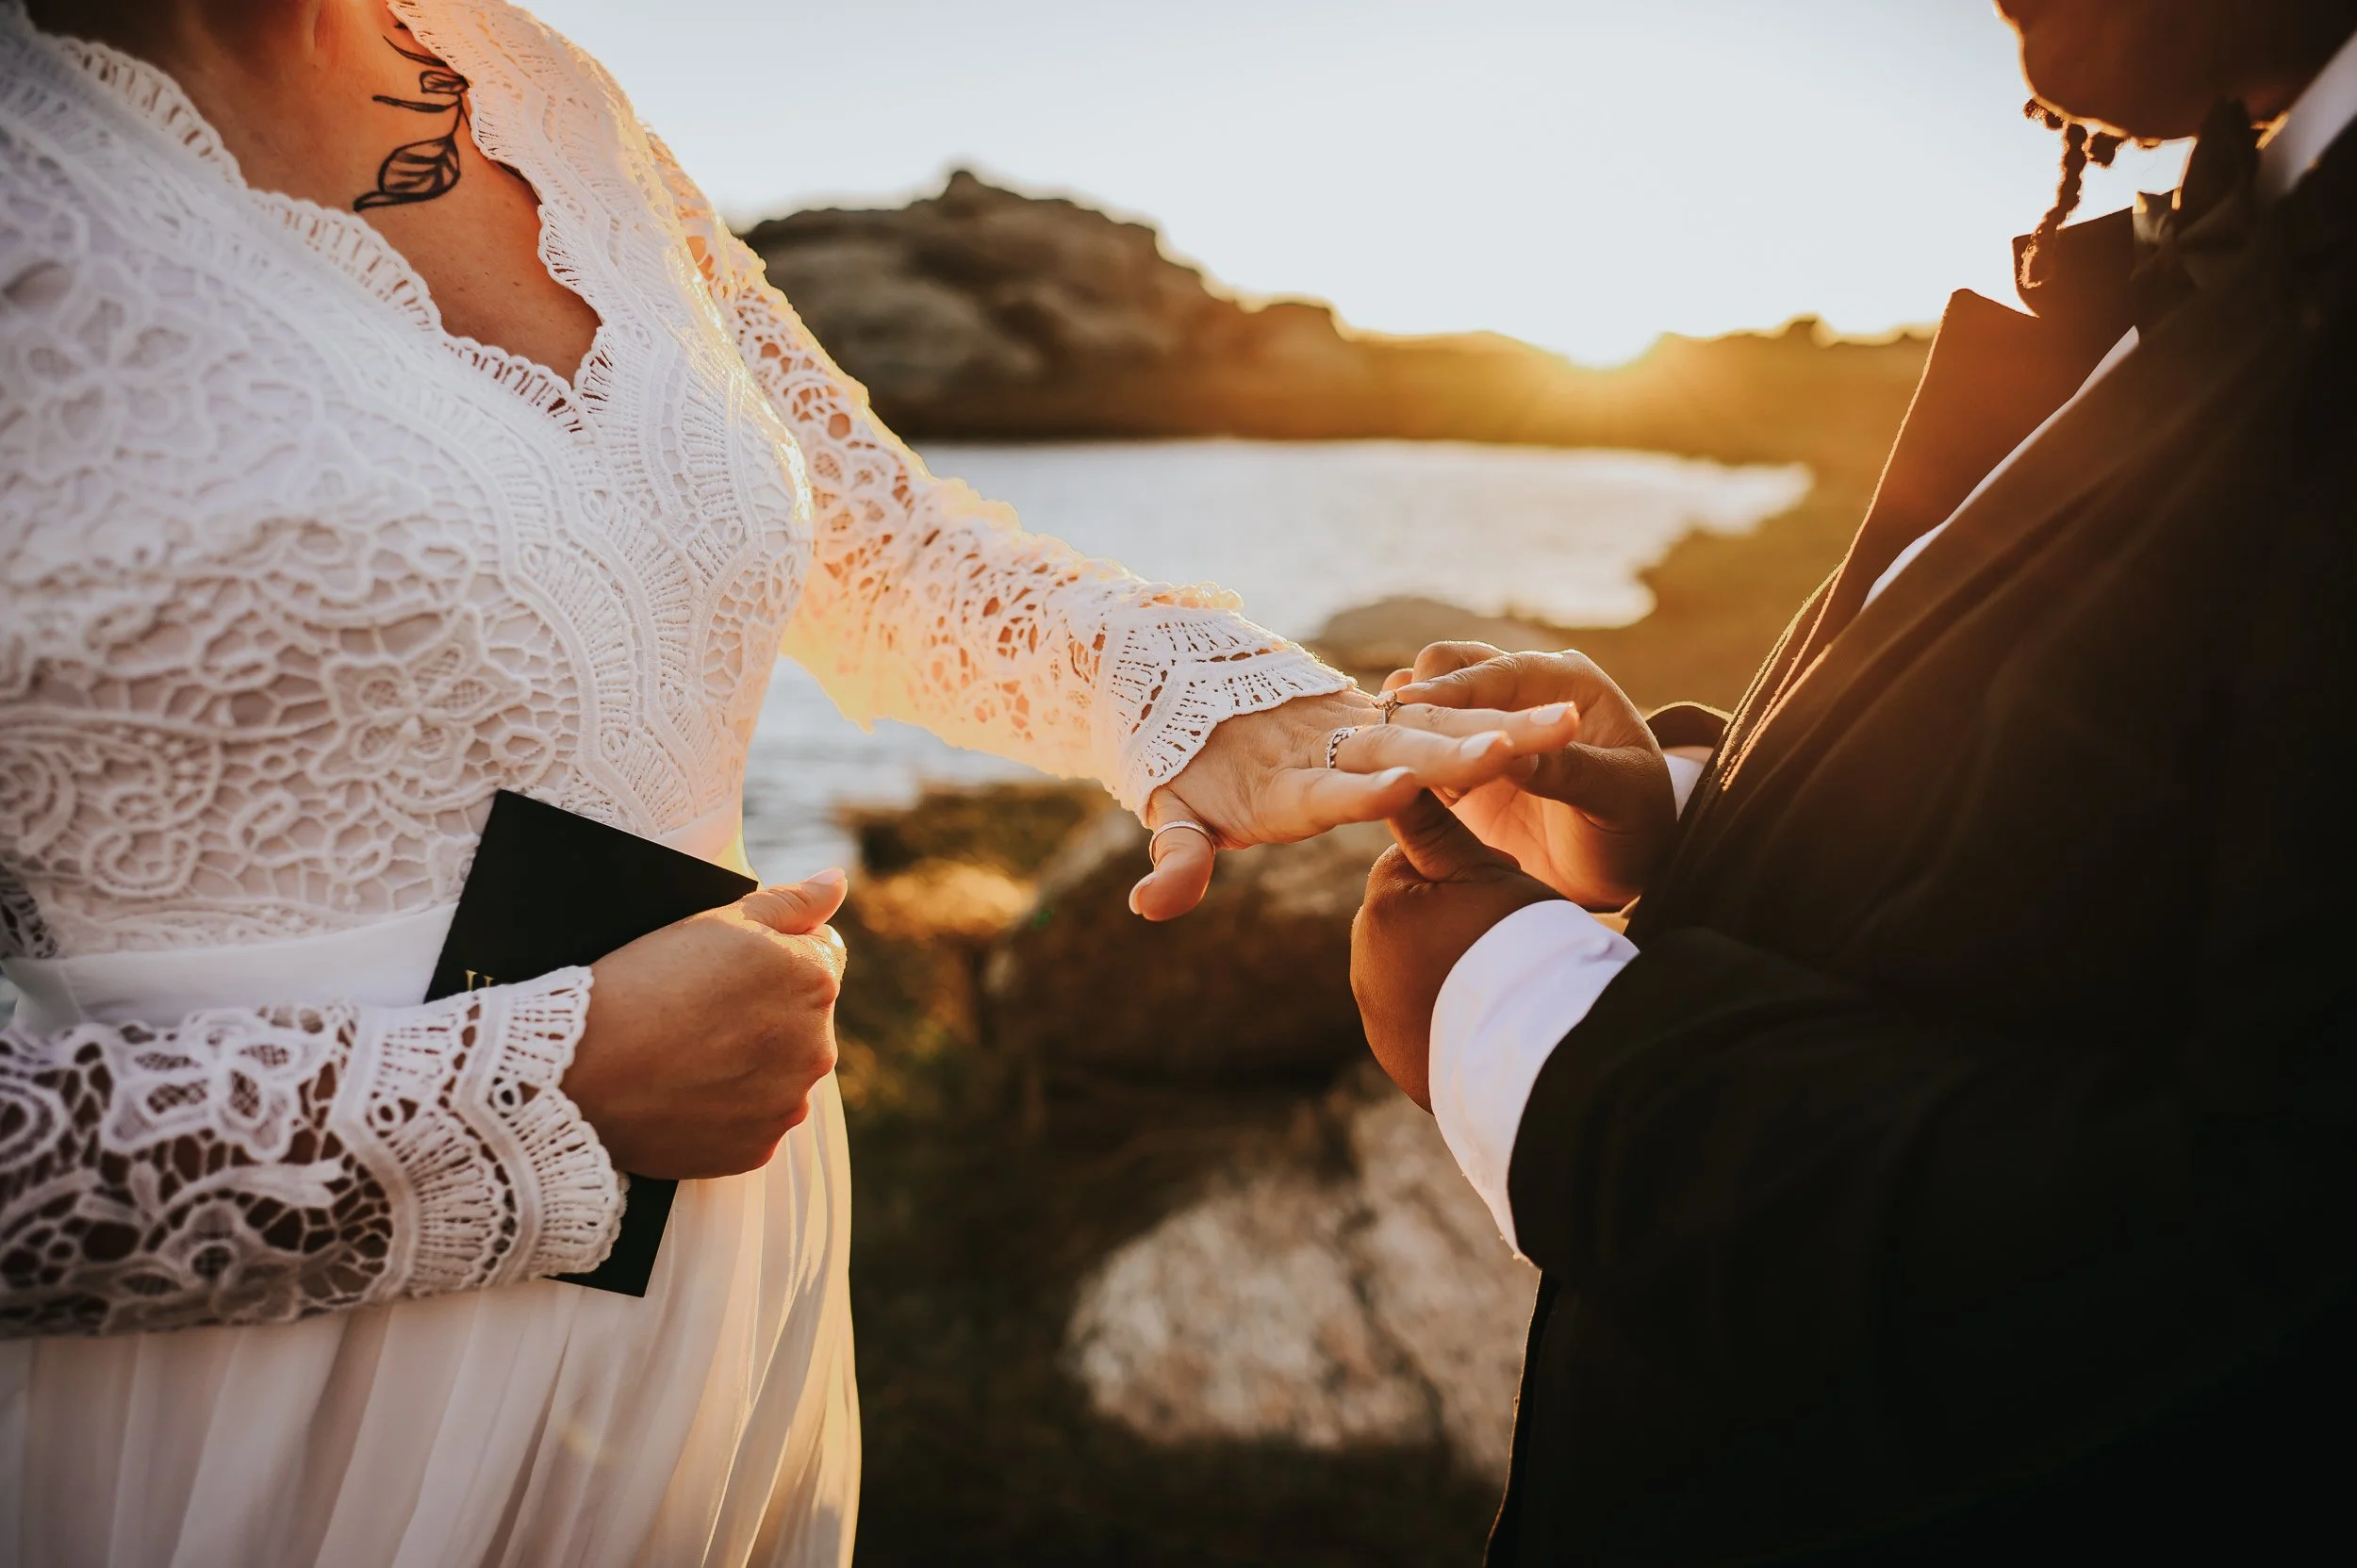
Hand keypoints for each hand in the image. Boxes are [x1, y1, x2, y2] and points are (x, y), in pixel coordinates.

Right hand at [564, 868, 849, 1178]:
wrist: (581, 1069)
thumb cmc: (647, 982)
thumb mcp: (720, 920)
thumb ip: (791, 903)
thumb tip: (837, 881)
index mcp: (815, 981)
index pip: (819, 956)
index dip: (771, 956)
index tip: (724, 969)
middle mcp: (817, 1047)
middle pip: (802, 1019)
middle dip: (766, 1012)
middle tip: (697, 1011)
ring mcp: (788, 1103)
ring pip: (780, 1072)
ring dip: (750, 1063)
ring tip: (687, 1053)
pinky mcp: (758, 1148)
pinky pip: (753, 1120)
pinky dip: (728, 1108)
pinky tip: (684, 1091)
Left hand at [1131, 687, 1583, 919]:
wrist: (1194, 681)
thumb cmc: (1188, 767)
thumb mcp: (1174, 813)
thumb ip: (1175, 861)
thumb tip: (1146, 907)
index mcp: (1285, 783)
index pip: (1329, 791)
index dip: (1364, 791)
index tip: (1405, 784)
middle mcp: (1332, 748)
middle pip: (1403, 749)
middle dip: (1460, 748)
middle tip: (1516, 745)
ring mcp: (1362, 726)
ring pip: (1438, 726)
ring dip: (1500, 724)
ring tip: (1566, 718)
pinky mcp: (1384, 713)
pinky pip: (1446, 715)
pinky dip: (1497, 713)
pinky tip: (1562, 716)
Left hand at [1351, 792, 1557, 1109]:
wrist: (1539, 1050)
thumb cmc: (1520, 944)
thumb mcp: (1485, 871)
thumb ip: (1433, 825)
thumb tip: (1394, 776)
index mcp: (1383, 908)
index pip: (1411, 867)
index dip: (1462, 873)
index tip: (1497, 894)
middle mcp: (1365, 963)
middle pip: (1410, 919)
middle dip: (1447, 920)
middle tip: (1502, 936)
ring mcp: (1378, 1017)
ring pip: (1414, 969)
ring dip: (1445, 966)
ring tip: (1498, 977)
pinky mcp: (1398, 1055)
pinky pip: (1418, 1020)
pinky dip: (1443, 1013)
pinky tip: (1484, 1015)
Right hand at [1381, 644, 1674, 908]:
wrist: (1624, 863)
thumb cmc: (1637, 823)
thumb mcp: (1618, 796)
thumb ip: (1569, 769)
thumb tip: (1511, 752)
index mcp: (1564, 682)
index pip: (1500, 672)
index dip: (1455, 688)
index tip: (1416, 704)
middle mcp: (1517, 693)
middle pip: (1449, 669)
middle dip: (1418, 697)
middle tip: (1389, 733)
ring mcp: (1482, 727)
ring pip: (1424, 705)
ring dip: (1400, 723)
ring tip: (1373, 753)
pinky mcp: (1457, 767)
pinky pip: (1415, 752)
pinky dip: (1393, 757)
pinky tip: (1375, 778)